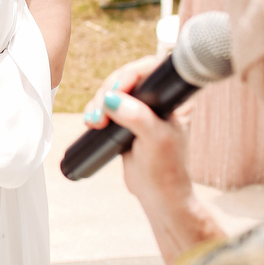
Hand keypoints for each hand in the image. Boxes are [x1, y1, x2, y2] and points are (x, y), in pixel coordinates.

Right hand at [83, 58, 222, 264]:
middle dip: (107, 92)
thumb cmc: (165, 169)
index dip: (129, 75)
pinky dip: (95, 111)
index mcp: (171, 98)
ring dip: (98, 103)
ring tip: (95, 121)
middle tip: (101, 112)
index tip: (116, 91)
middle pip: (125, 79)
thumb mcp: (154, 140)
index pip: (149, 69)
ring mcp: (139, 110)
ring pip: (111, 92)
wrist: (158, 195)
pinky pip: (105, 107)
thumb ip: (136, 116)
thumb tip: (112, 99)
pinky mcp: (125, 121)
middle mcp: (156, 100)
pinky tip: (92, 122)